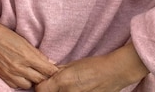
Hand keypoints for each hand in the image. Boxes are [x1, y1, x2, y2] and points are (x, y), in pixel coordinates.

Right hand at [0, 13, 58, 88]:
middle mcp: (19, 67)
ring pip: (28, 85)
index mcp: (27, 56)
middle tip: (43, 70)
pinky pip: (16, 86)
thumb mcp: (23, 41)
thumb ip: (37, 54)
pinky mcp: (2, 76)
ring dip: (31, 80)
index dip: (53, 71)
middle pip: (40, 79)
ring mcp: (10, 74)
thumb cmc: (4, 35)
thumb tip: (50, 63)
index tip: (54, 69)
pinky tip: (19, 74)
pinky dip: (20, 82)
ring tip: (30, 72)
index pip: (48, 70)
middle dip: (43, 76)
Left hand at [34, 42, 149, 91]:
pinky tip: (77, 89)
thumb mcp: (72, 65)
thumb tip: (45, 75)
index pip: (40, 89)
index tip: (43, 83)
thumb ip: (57, 72)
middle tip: (56, 84)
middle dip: (50, 90)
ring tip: (70, 85)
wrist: (115, 73)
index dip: (40, 85)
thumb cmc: (94, 66)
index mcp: (63, 81)